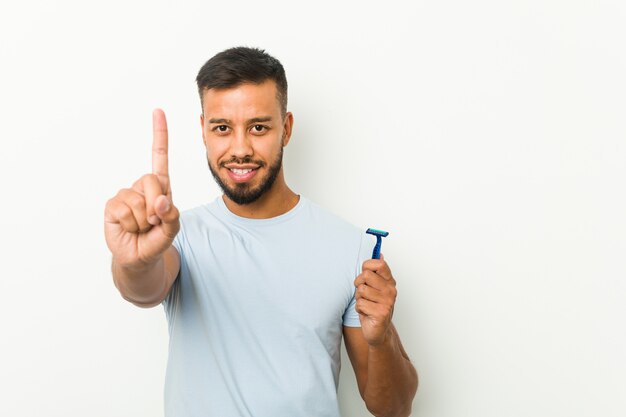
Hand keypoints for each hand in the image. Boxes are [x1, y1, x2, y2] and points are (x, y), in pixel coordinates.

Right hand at [104, 109, 179, 267]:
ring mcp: (126, 194)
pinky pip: (124, 210)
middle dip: (157, 205)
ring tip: (141, 227)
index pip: (159, 156)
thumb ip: (172, 216)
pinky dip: (131, 223)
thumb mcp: (172, 229)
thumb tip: (161, 200)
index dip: (159, 134)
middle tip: (153, 221)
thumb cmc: (157, 239)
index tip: (157, 111)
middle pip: (152, 180)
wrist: (139, 257)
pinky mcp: (112, 205)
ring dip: (144, 220)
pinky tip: (129, 227)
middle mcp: (142, 186)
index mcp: (160, 186)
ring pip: (138, 200)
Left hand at [354, 254, 397, 346]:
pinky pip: (360, 304)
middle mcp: (390, 290)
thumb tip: (380, 254)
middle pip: (365, 275)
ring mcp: (387, 302)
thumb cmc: (374, 307)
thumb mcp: (376, 287)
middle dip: (359, 284)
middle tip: (364, 293)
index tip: (365, 275)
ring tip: (366, 304)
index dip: (367, 267)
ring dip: (359, 298)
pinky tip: (366, 313)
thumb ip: (377, 272)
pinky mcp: (381, 313)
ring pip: (361, 290)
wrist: (377, 331)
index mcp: (389, 282)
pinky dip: (359, 309)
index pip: (379, 264)